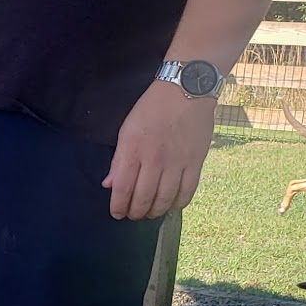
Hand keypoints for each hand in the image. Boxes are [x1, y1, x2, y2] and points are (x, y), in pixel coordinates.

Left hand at [104, 79, 216, 218]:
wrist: (185, 90)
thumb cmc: (151, 108)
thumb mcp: (126, 130)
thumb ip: (118, 160)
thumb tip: (109, 185)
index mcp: (133, 150)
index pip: (122, 188)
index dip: (118, 206)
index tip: (117, 213)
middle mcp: (154, 159)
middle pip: (143, 198)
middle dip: (136, 212)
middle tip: (133, 216)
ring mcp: (177, 162)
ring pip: (165, 198)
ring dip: (155, 211)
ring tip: (150, 214)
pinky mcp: (196, 161)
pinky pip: (187, 191)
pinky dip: (178, 204)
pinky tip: (171, 206)